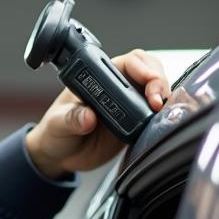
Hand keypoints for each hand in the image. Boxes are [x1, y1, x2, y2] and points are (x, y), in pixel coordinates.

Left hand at [25, 50, 168, 179]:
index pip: (129, 62)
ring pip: (156, 93)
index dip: (143, 67)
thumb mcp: (57, 124)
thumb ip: (71, 119)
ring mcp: (128, 107)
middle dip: (159, 81)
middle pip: (150, 72)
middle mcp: (118, 88)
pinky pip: (153, 117)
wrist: (58, 156)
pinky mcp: (133, 126)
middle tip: (157, 100)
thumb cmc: (55, 131)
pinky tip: (161, 122)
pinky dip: (161, 117)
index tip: (148, 79)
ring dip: (164, 98)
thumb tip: (88, 117)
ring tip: (160, 110)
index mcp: (100, 78)